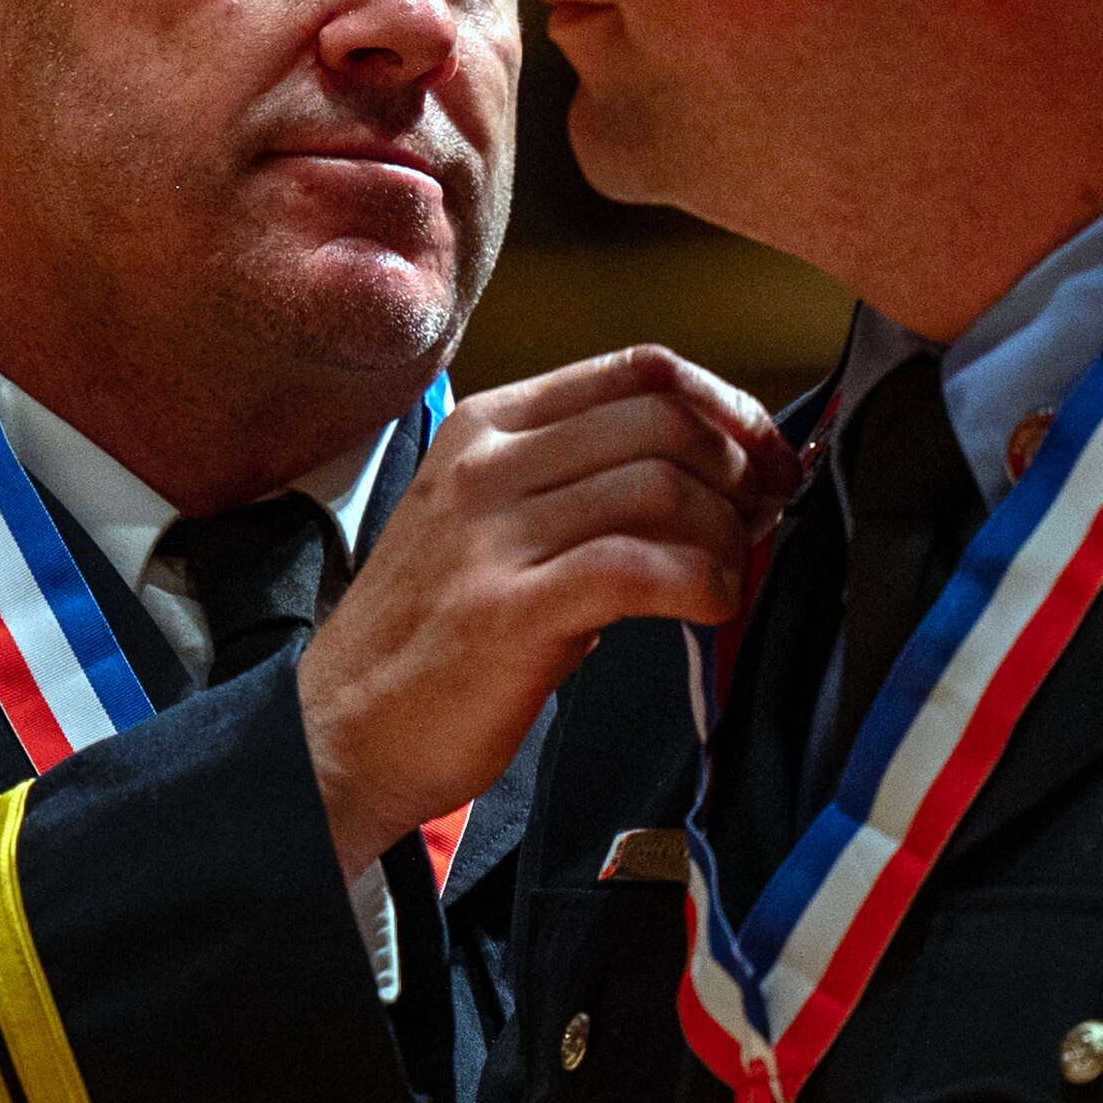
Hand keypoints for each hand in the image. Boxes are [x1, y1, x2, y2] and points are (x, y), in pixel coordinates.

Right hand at [304, 348, 799, 874]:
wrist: (340, 733)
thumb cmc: (429, 642)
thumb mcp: (487, 526)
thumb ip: (576, 487)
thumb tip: (708, 477)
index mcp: (486, 429)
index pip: (636, 370)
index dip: (724, 405)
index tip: (762, 457)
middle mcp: (486, 465)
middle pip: (662, 420)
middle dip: (739, 469)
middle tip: (761, 522)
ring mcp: (492, 535)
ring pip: (661, 487)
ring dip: (725, 533)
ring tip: (728, 576)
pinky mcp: (509, 609)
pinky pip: (640, 567)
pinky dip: (701, 583)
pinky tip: (709, 608)